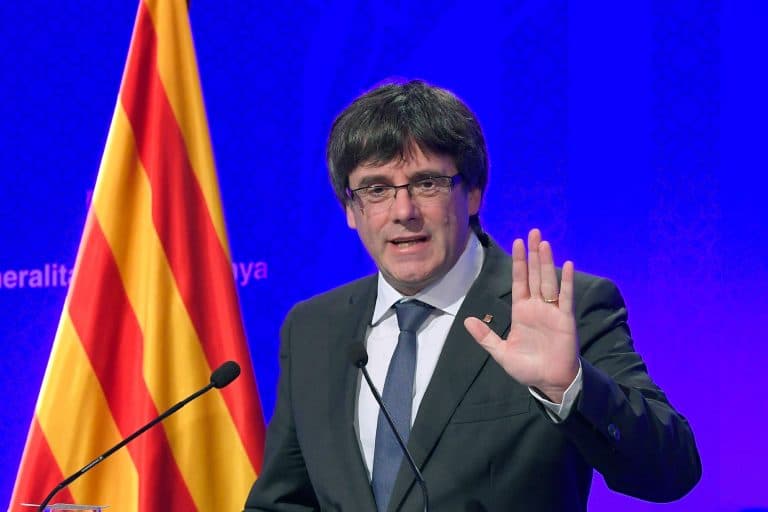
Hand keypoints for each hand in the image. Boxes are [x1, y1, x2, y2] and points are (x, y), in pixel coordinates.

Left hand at [464, 229, 578, 402]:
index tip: (517, 242)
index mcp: (521, 311)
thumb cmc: (527, 368)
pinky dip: (567, 281)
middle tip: (533, 232)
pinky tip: (568, 265)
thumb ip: (485, 337)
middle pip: (535, 274)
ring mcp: (552, 311)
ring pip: (549, 280)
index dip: (518, 262)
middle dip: (533, 254)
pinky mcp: (565, 319)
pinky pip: (566, 297)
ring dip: (547, 262)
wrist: (549, 382)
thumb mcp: (501, 353)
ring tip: (544, 242)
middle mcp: (537, 307)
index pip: (519, 281)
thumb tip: (467, 320)